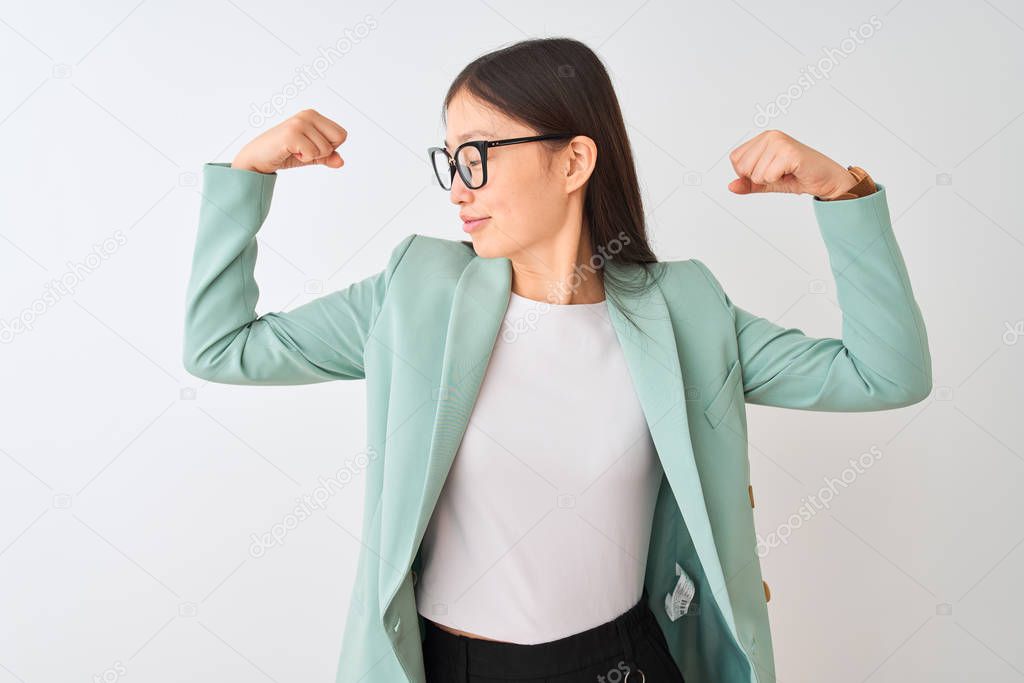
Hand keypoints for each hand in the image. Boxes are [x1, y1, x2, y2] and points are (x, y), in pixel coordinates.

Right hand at [232, 109, 346, 173]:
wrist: (258, 158)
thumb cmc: (284, 153)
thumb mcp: (311, 155)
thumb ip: (327, 157)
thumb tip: (341, 161)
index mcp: (313, 115)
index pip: (341, 134)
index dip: (330, 147)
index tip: (311, 146)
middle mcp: (308, 115)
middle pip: (338, 139)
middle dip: (324, 151)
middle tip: (304, 150)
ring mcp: (299, 123)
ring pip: (325, 149)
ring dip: (311, 156)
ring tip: (294, 150)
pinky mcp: (292, 134)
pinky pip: (313, 154)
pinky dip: (303, 159)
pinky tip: (290, 152)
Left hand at [726, 130, 857, 198]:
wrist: (826, 179)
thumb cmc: (798, 176)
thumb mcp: (767, 181)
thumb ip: (748, 183)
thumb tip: (730, 187)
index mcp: (763, 138)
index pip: (735, 159)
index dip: (748, 172)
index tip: (769, 170)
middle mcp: (770, 135)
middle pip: (742, 167)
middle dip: (759, 178)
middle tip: (779, 173)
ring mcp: (780, 142)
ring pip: (755, 174)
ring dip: (771, 180)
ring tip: (786, 172)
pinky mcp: (789, 152)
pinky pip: (768, 176)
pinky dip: (779, 180)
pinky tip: (792, 172)